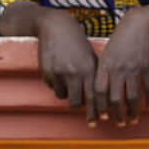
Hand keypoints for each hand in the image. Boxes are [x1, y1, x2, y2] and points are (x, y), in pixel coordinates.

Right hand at [35, 10, 98, 124]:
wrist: (56, 26)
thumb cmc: (77, 43)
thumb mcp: (90, 56)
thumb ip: (95, 75)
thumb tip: (100, 97)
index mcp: (90, 68)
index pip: (93, 96)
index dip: (95, 111)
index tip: (96, 122)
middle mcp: (75, 72)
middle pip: (76, 102)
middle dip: (78, 107)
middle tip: (81, 110)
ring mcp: (60, 72)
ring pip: (63, 96)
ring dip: (67, 94)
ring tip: (69, 82)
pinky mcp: (47, 72)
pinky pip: (53, 87)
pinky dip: (57, 84)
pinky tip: (59, 71)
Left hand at [94, 6, 148, 126]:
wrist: (140, 22)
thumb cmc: (122, 38)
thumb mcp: (108, 52)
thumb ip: (103, 70)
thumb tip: (101, 91)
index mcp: (105, 65)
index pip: (99, 92)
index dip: (100, 107)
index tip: (102, 118)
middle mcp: (118, 68)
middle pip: (115, 98)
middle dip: (117, 115)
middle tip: (119, 124)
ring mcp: (134, 68)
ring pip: (132, 97)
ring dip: (133, 112)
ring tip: (133, 120)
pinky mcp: (148, 66)